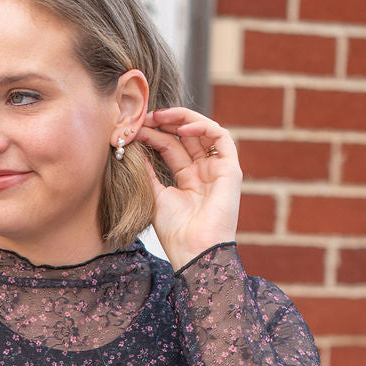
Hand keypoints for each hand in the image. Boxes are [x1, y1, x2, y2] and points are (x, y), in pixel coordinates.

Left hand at [134, 106, 241, 270]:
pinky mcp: (231, 169)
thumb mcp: (155, 195)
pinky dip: (203, 126)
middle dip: (167, 122)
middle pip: (187, 137)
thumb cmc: (175, 231)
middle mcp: (204, 172)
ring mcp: (218, 170)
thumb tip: (133, 148)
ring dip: (183, 119)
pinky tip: (182, 127)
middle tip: (146, 116)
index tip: (135, 128)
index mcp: (187, 180)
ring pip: (204, 132)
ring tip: (160, 116)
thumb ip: (148, 171)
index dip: (155, 134)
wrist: (193, 249)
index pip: (171, 147)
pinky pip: (222, 137)